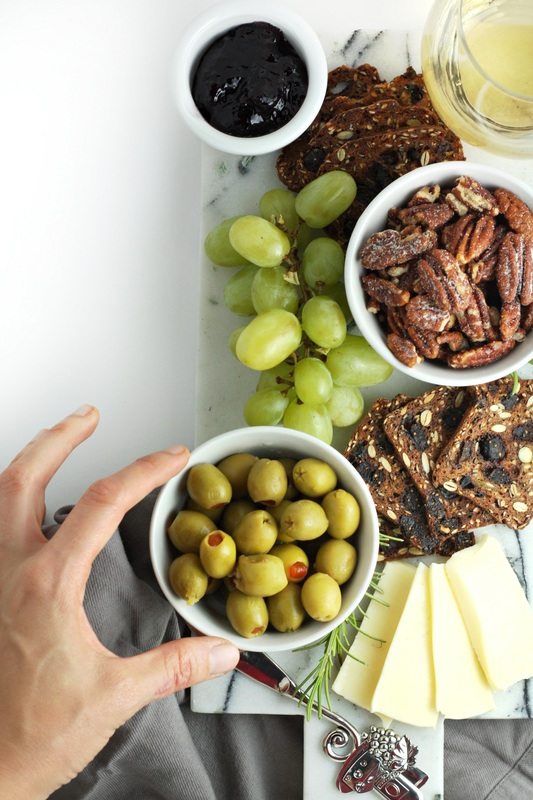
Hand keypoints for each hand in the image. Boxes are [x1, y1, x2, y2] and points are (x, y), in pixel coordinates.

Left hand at [0, 406, 239, 798]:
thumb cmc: (34, 736)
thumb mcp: (113, 696)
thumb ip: (173, 667)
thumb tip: (221, 651)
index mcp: (46, 585)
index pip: (99, 504)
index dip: (142, 471)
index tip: (172, 458)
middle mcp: (9, 572)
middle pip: (22, 477)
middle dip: (59, 437)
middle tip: (89, 415)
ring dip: (28, 459)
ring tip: (58, 441)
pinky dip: (10, 501)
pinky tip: (29, 507)